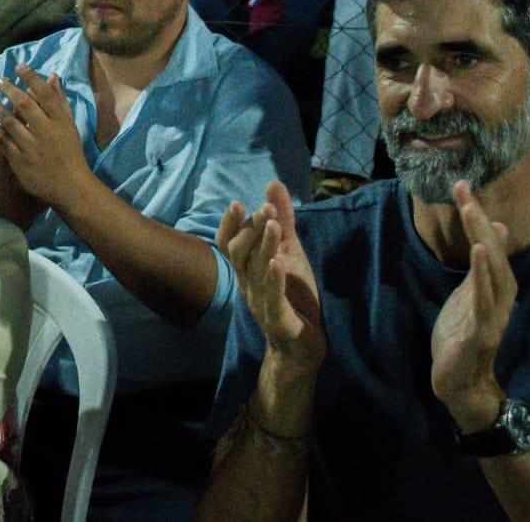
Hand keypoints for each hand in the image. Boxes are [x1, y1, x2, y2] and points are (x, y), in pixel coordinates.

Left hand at [0, 67, 89, 204]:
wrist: (71, 187)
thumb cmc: (70, 152)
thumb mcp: (69, 125)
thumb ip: (60, 100)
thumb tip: (52, 75)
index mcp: (61, 121)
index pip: (45, 93)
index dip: (31, 77)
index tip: (19, 67)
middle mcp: (47, 132)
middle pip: (24, 104)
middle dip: (9, 89)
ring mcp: (32, 147)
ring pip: (9, 121)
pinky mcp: (20, 162)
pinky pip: (2, 140)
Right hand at [217, 179, 325, 372]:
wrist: (302, 346)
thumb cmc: (293, 295)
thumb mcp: (290, 252)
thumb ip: (282, 220)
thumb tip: (272, 183)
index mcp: (247, 269)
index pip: (227, 245)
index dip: (229, 226)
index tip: (236, 204)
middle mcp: (248, 285)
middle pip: (238, 254)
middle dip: (249, 230)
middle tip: (263, 208)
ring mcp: (261, 303)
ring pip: (256, 272)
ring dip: (263, 247)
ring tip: (272, 224)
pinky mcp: (279, 319)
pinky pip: (273, 297)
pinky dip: (274, 279)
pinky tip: (278, 262)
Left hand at [429, 181, 513, 430]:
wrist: (460, 382)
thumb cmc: (463, 334)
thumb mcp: (471, 293)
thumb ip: (483, 263)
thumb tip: (496, 226)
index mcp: (495, 288)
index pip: (488, 245)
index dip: (477, 216)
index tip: (462, 185)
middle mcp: (500, 299)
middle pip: (492, 256)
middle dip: (478, 224)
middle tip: (465, 192)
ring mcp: (492, 317)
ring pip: (492, 278)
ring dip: (483, 247)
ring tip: (474, 217)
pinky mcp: (479, 336)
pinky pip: (483, 306)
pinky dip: (482, 283)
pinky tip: (478, 259)